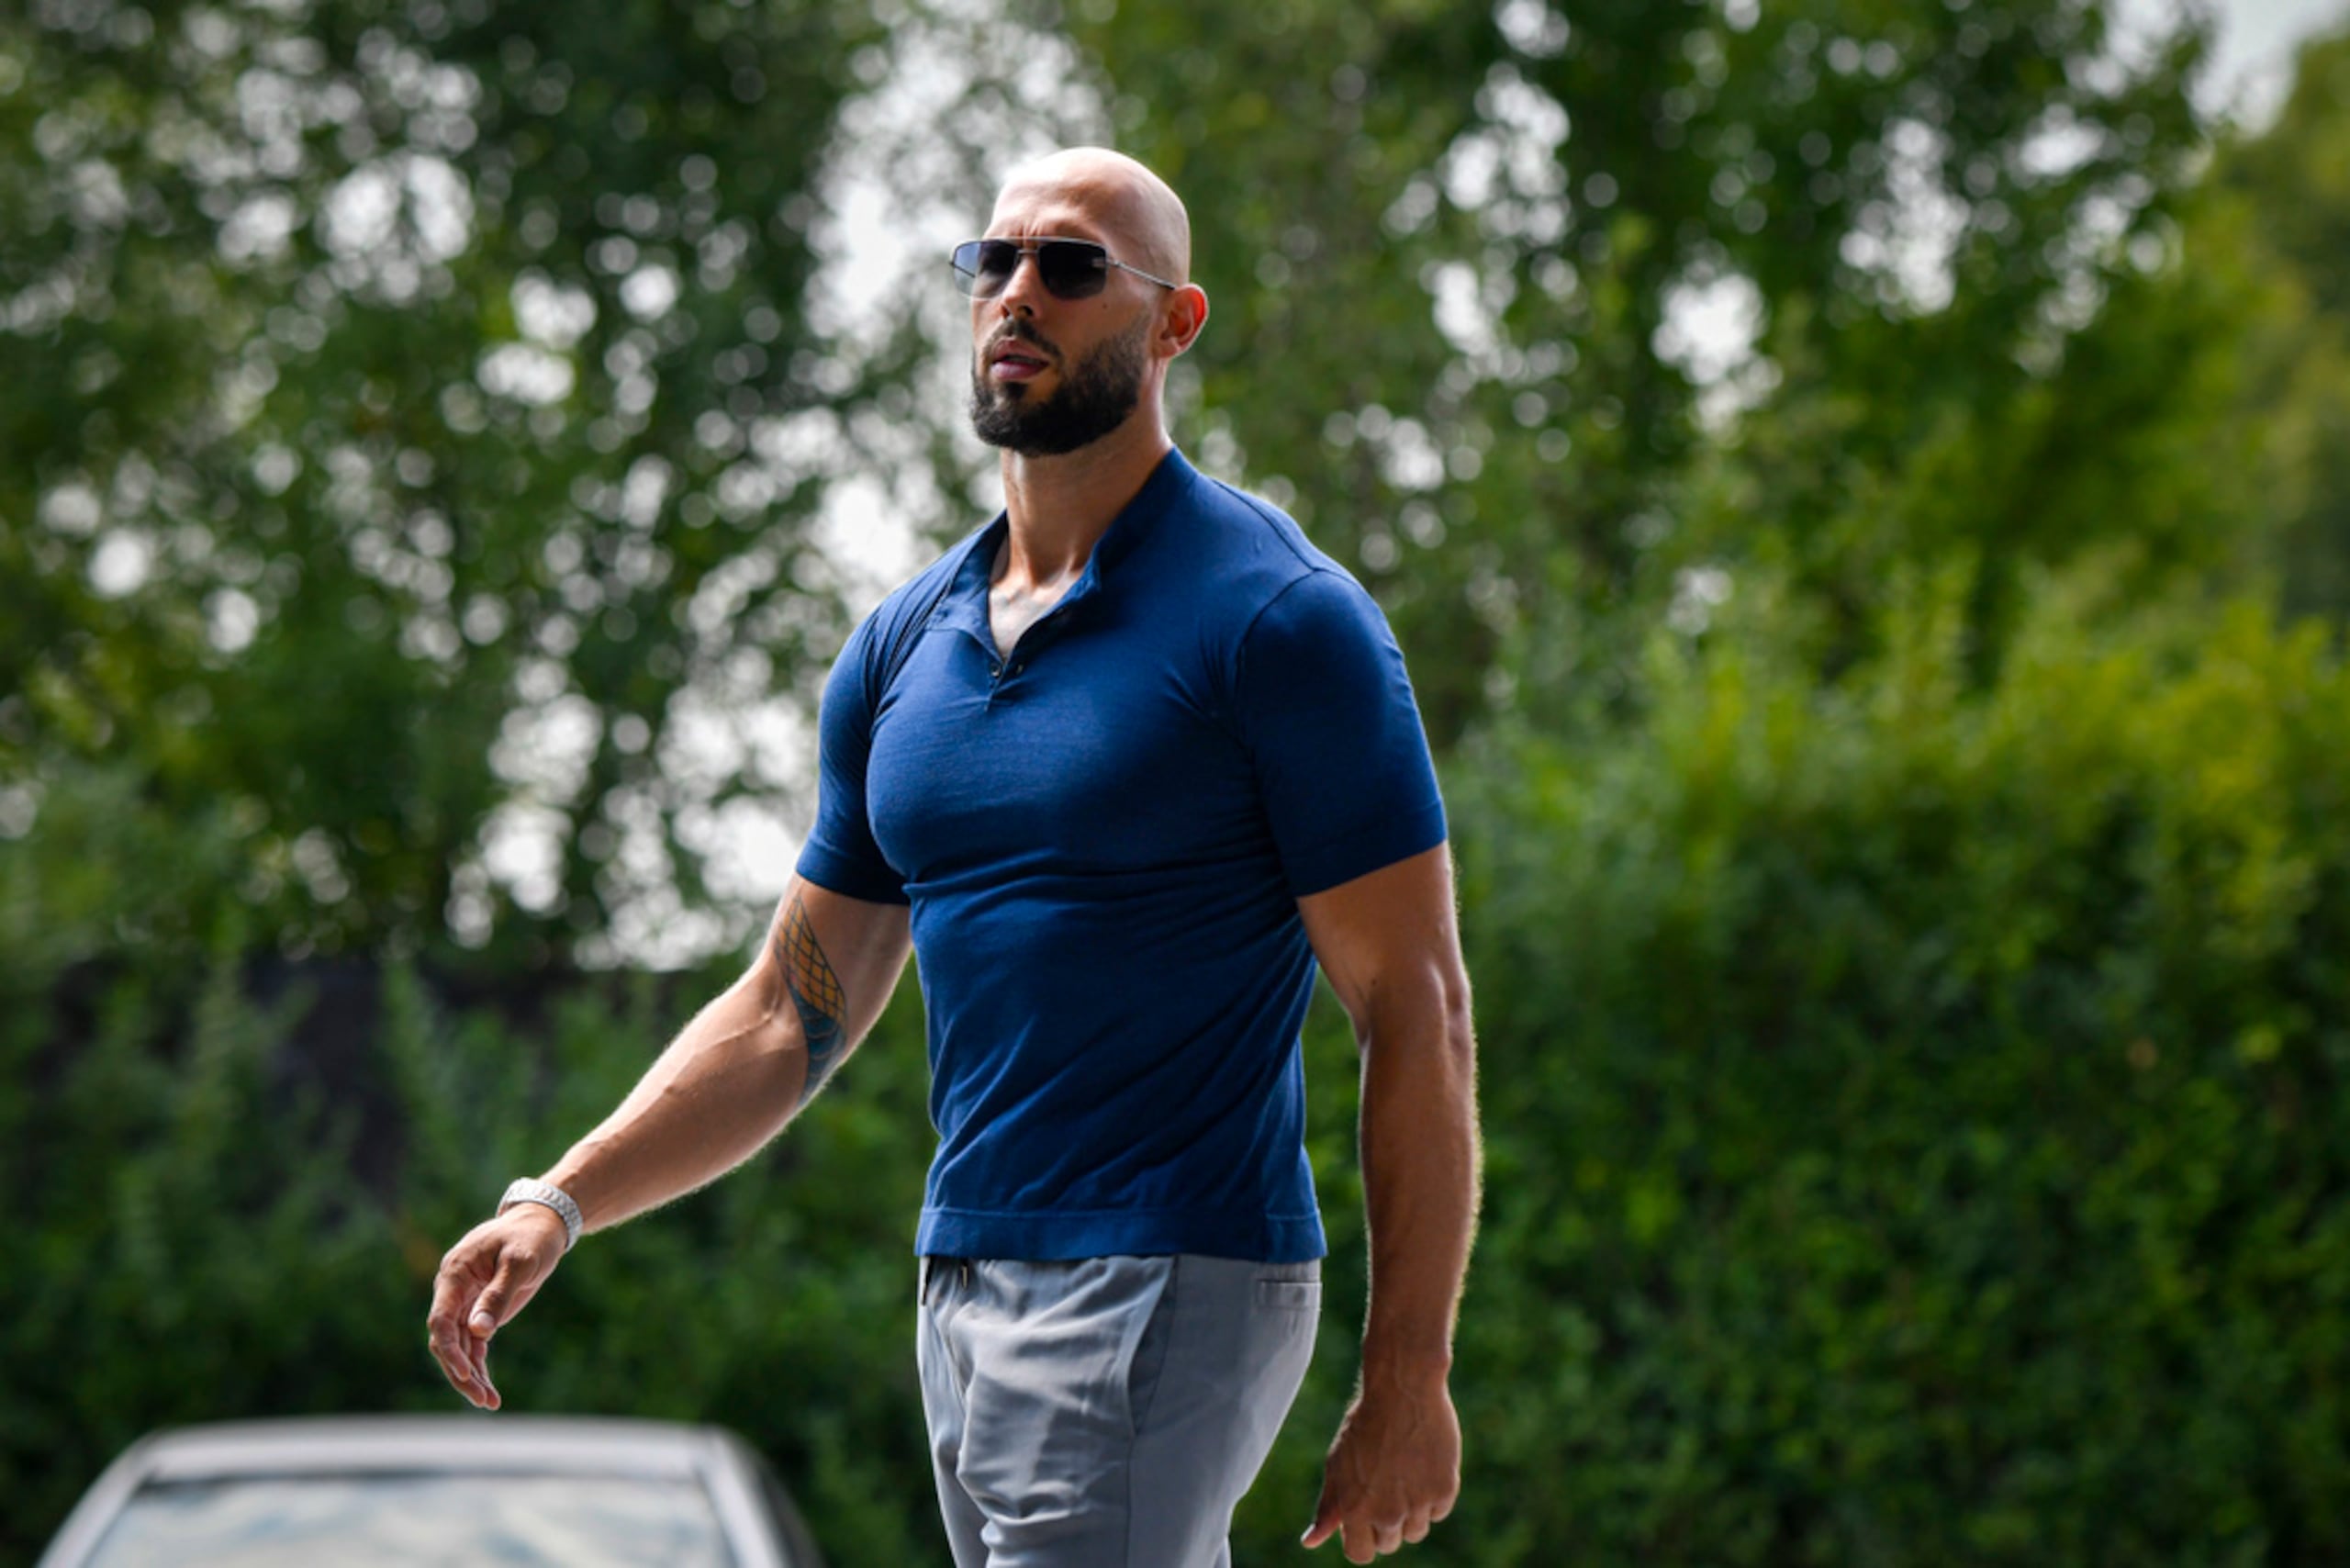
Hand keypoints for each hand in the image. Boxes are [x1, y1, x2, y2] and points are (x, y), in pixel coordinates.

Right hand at [425, 1205, 568, 1409]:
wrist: (541, 1224)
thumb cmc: (530, 1237)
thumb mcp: (520, 1262)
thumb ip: (499, 1294)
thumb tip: (479, 1331)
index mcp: (454, 1274)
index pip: (440, 1319)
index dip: (448, 1348)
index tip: (465, 1372)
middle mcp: (453, 1291)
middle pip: (445, 1340)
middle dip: (461, 1371)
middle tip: (482, 1398)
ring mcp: (464, 1303)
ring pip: (458, 1347)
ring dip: (470, 1375)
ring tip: (490, 1402)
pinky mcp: (479, 1312)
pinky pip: (472, 1345)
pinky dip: (478, 1366)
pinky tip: (489, 1391)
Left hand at [1301, 1378, 1460, 1562]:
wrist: (1402, 1388)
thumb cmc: (1364, 1426)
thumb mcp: (1337, 1464)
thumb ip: (1328, 1507)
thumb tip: (1310, 1541)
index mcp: (1354, 1510)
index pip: (1360, 1555)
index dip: (1362, 1538)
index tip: (1365, 1517)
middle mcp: (1387, 1514)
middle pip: (1389, 1544)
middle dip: (1386, 1523)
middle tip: (1385, 1484)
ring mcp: (1418, 1504)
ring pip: (1416, 1530)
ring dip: (1411, 1511)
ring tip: (1403, 1473)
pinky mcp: (1444, 1490)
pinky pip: (1438, 1511)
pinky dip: (1432, 1495)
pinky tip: (1422, 1464)